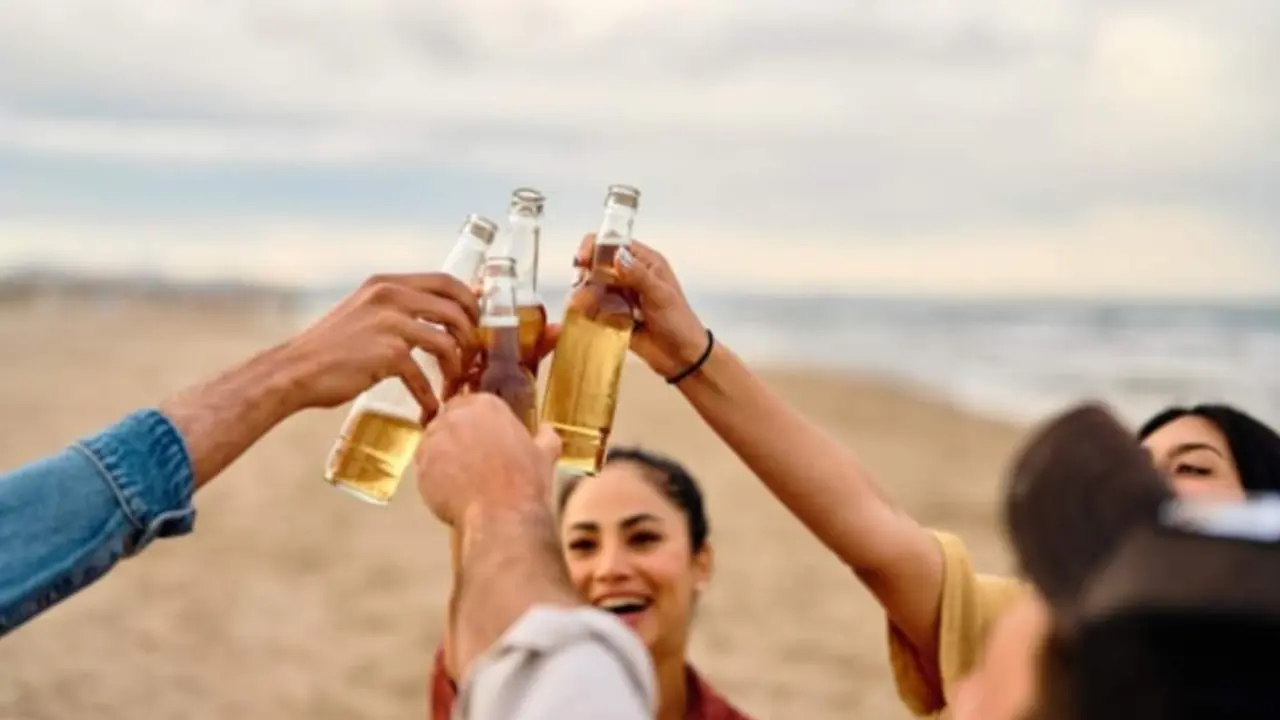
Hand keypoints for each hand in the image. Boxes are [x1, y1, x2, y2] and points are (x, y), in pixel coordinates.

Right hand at [274, 273, 479, 418]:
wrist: (294, 371)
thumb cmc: (330, 348)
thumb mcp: (365, 312)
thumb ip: (396, 309)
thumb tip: (434, 316)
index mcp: (387, 283)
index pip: (447, 280)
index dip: (471, 301)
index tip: (478, 321)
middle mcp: (390, 295)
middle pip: (455, 308)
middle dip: (472, 335)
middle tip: (471, 357)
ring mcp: (389, 323)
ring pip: (447, 341)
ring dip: (456, 367)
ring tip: (452, 383)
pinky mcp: (387, 353)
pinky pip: (423, 375)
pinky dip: (429, 396)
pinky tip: (428, 409)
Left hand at [415, 393, 561, 526]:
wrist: (502, 514)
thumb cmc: (525, 481)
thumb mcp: (544, 454)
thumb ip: (545, 436)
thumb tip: (546, 428)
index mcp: (486, 405)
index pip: (469, 403)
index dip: (474, 424)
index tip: (481, 439)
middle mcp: (456, 416)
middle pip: (448, 421)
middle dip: (456, 437)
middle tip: (470, 460)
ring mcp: (434, 440)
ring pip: (433, 444)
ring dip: (443, 457)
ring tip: (460, 479)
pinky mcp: (421, 466)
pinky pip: (424, 468)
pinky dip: (434, 478)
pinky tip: (451, 493)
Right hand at [573, 235, 707, 377]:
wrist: (682, 356)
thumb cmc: (678, 322)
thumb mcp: (661, 295)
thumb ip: (638, 275)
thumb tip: (617, 255)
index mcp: (645, 262)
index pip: (615, 243)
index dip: (595, 246)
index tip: (582, 260)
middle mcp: (630, 275)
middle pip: (599, 263)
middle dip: (586, 272)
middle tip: (581, 285)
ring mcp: (620, 295)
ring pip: (593, 285)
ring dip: (584, 292)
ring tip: (581, 302)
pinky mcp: (613, 315)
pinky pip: (594, 307)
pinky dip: (586, 309)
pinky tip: (583, 314)